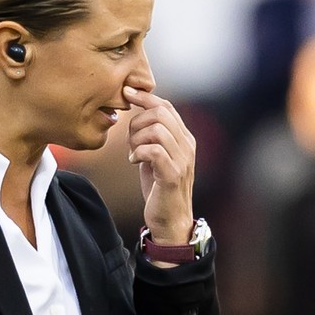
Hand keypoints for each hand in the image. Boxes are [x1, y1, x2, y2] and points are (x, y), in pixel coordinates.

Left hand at [124, 85, 195, 243]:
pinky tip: (134, 161)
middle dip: (138, 122)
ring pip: (157, 129)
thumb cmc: (159, 188)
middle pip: (161, 113)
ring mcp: (182, 160)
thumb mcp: (156, 156)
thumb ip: (152, 136)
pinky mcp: (173, 174)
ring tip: (133, 153)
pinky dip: (138, 152)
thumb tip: (137, 112)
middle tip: (130, 140)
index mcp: (184, 138)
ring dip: (137, 139)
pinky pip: (153, 150)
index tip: (126, 93)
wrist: (170, 220)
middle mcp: (187, 146)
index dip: (145, 97)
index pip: (166, 106)